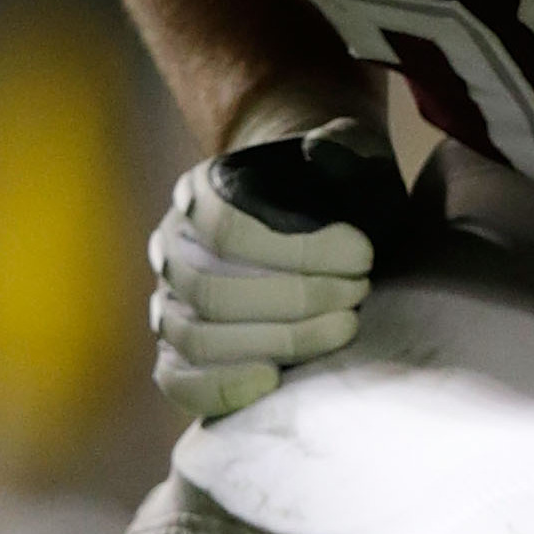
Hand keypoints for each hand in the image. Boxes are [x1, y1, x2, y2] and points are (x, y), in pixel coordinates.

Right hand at [148, 120, 406, 419]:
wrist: (323, 221)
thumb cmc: (340, 192)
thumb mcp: (355, 158)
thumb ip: (345, 146)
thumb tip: (317, 148)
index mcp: (201, 190)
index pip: (227, 228)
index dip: (300, 250)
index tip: (364, 256)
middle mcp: (172, 245)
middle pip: (212, 289)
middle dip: (298, 299)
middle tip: (359, 294)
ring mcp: (169, 300)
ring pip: (196, 336)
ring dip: (275, 341)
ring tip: (342, 328)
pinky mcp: (180, 351)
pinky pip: (178, 379)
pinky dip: (219, 387)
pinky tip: (273, 380)